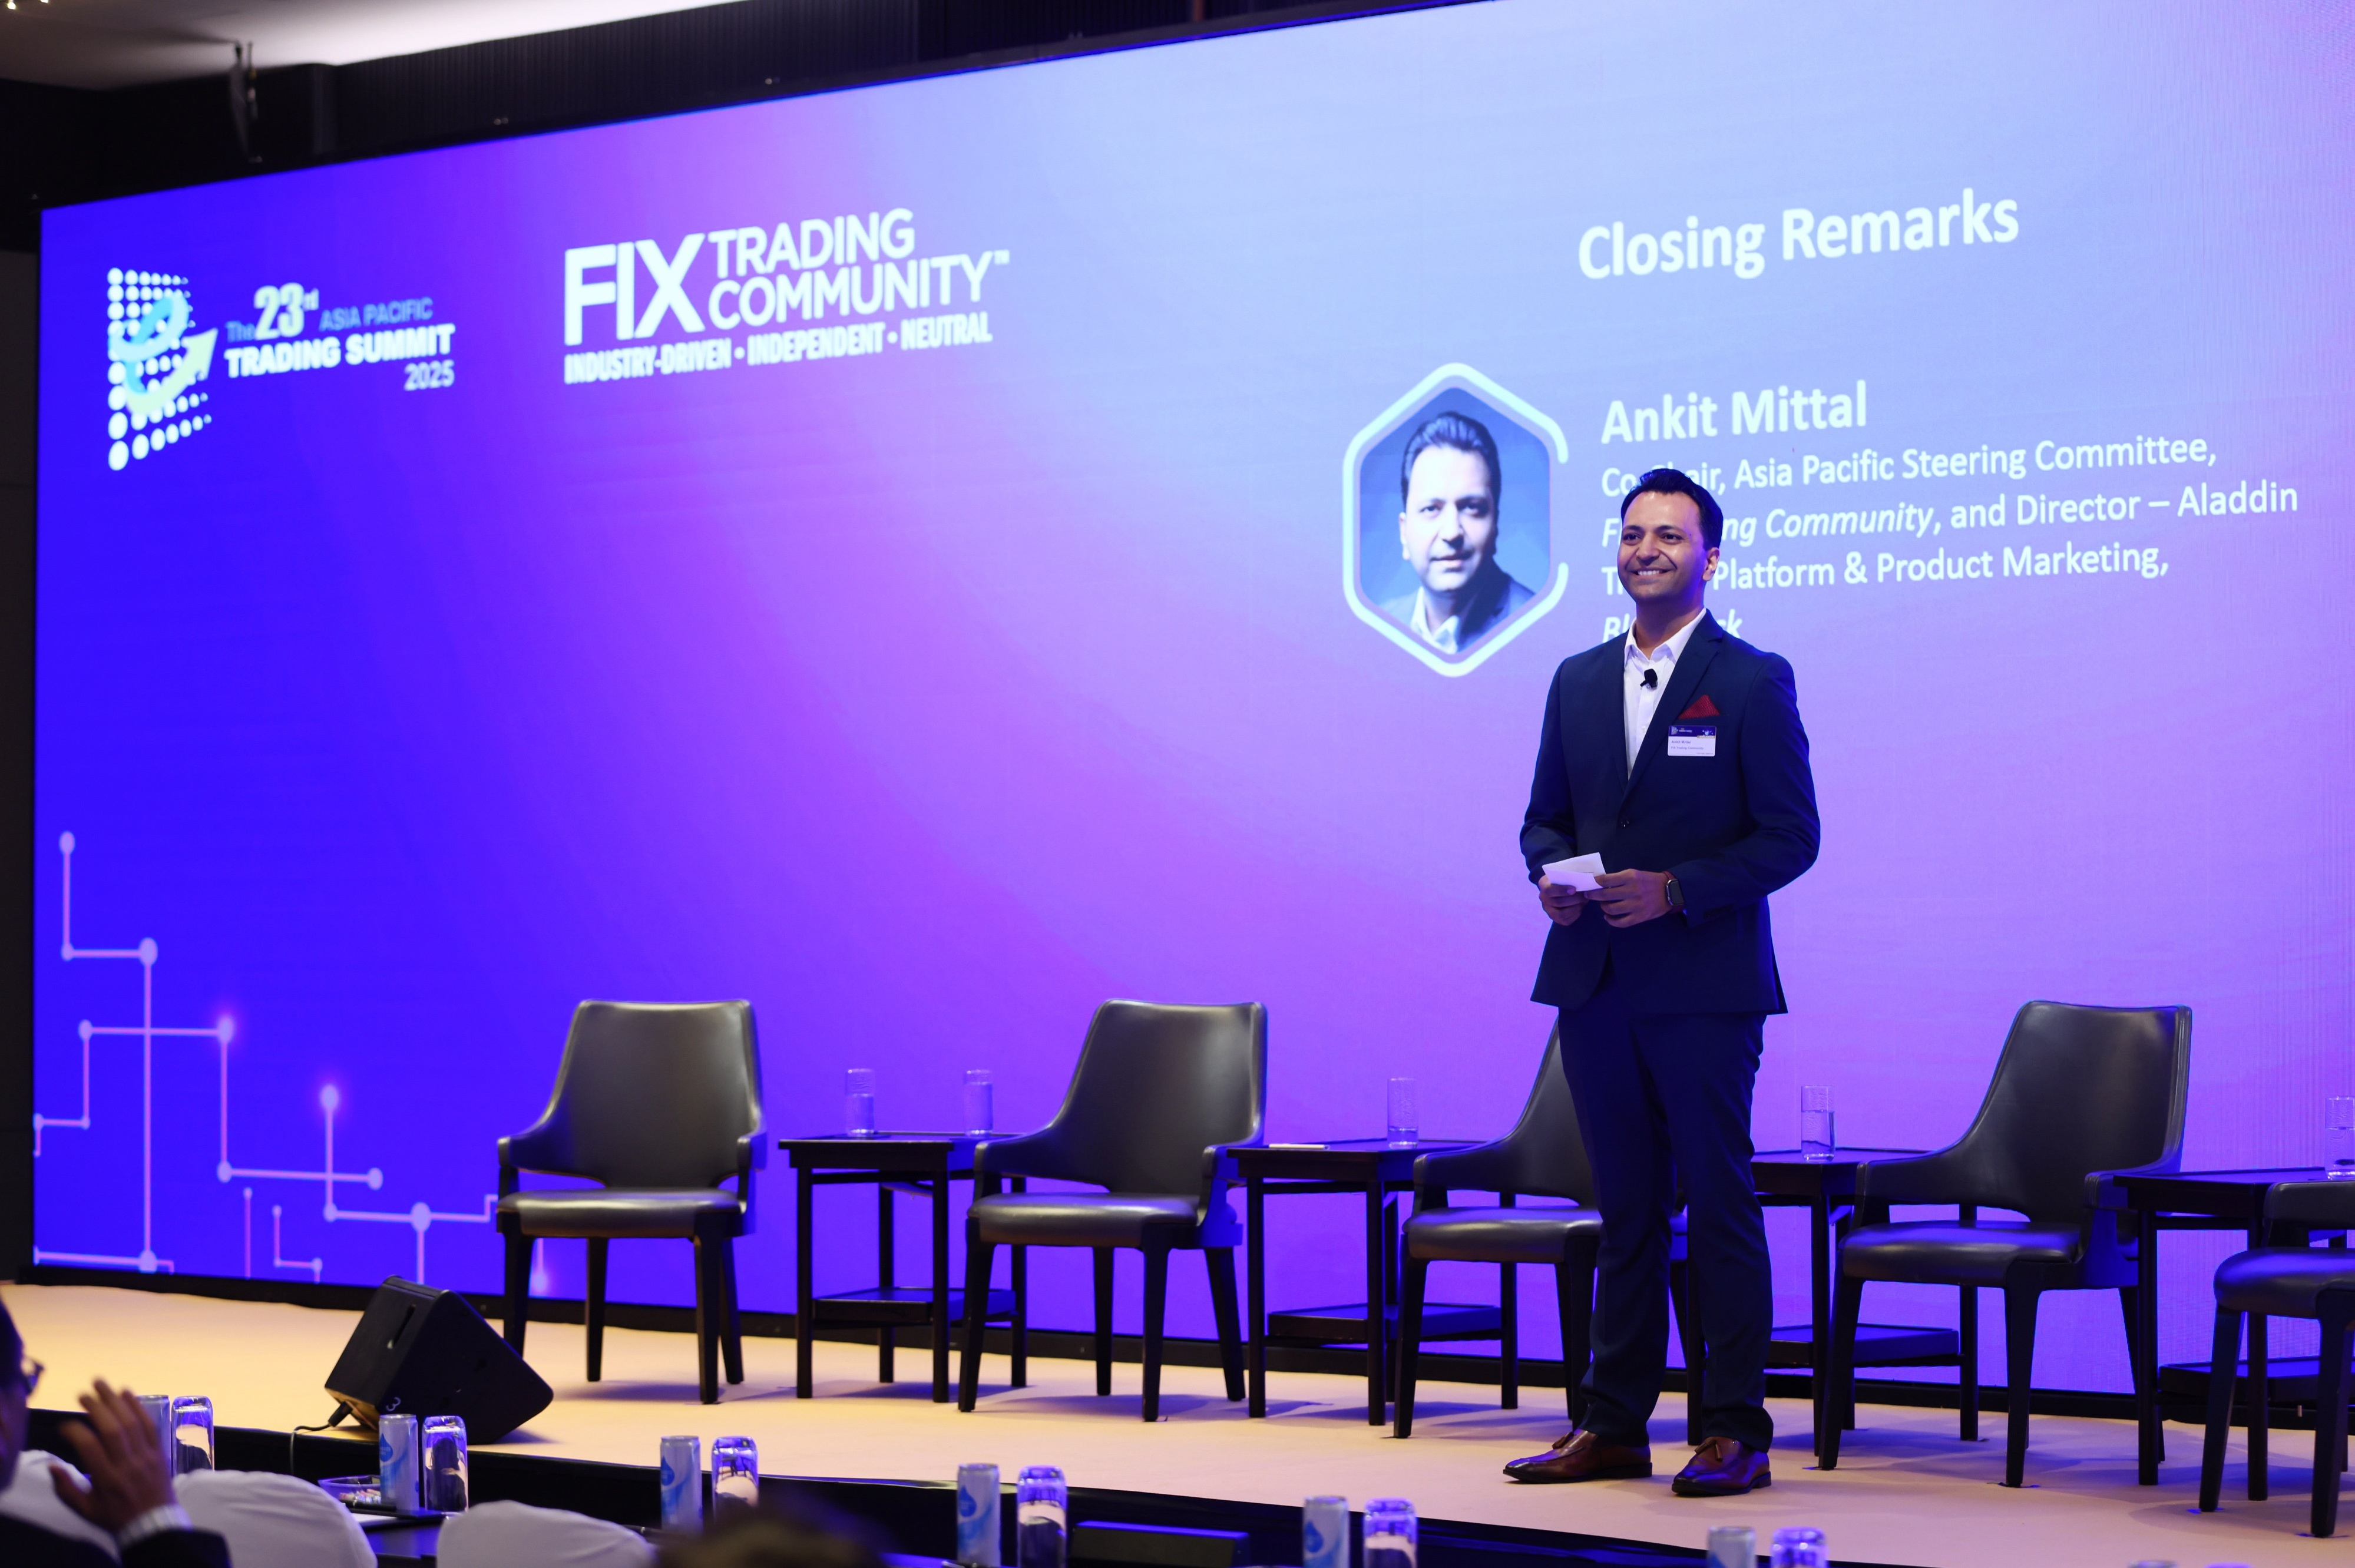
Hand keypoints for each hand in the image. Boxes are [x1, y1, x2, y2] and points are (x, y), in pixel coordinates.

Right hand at [52, 1379, 175, 1531]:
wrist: (153, 1523)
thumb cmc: (114, 1516)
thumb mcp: (85, 1510)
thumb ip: (66, 1489)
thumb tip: (51, 1466)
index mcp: (107, 1479)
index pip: (90, 1447)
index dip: (76, 1431)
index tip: (64, 1425)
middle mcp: (128, 1464)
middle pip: (113, 1429)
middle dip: (97, 1407)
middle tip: (83, 1393)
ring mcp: (147, 1456)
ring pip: (132, 1423)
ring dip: (116, 1400)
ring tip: (102, 1384)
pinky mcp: (160, 1451)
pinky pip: (151, 1425)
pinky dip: (139, 1407)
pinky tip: (127, 1393)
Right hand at [1536, 875, 1583, 926]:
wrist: (1564, 887)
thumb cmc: (1567, 877)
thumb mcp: (1566, 872)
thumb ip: (1571, 874)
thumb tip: (1583, 878)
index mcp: (1543, 884)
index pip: (1549, 890)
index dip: (1561, 891)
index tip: (1574, 889)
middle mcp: (1543, 898)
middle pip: (1558, 902)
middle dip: (1574, 899)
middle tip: (1585, 895)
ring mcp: (1548, 910)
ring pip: (1562, 914)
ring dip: (1576, 907)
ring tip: (1584, 900)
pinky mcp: (1555, 918)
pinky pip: (1566, 920)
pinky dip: (1576, 914)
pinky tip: (1580, 906)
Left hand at [1591, 869, 1669, 926]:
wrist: (1669, 892)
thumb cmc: (1649, 881)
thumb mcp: (1634, 874)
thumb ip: (1619, 878)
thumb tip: (1600, 884)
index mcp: (1630, 877)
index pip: (1606, 880)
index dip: (1594, 883)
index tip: (1589, 885)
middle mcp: (1632, 890)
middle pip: (1605, 895)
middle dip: (1593, 895)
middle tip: (1589, 895)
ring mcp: (1636, 905)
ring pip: (1611, 909)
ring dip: (1603, 907)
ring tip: (1604, 905)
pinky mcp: (1640, 917)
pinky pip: (1620, 922)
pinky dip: (1611, 921)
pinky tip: (1608, 917)